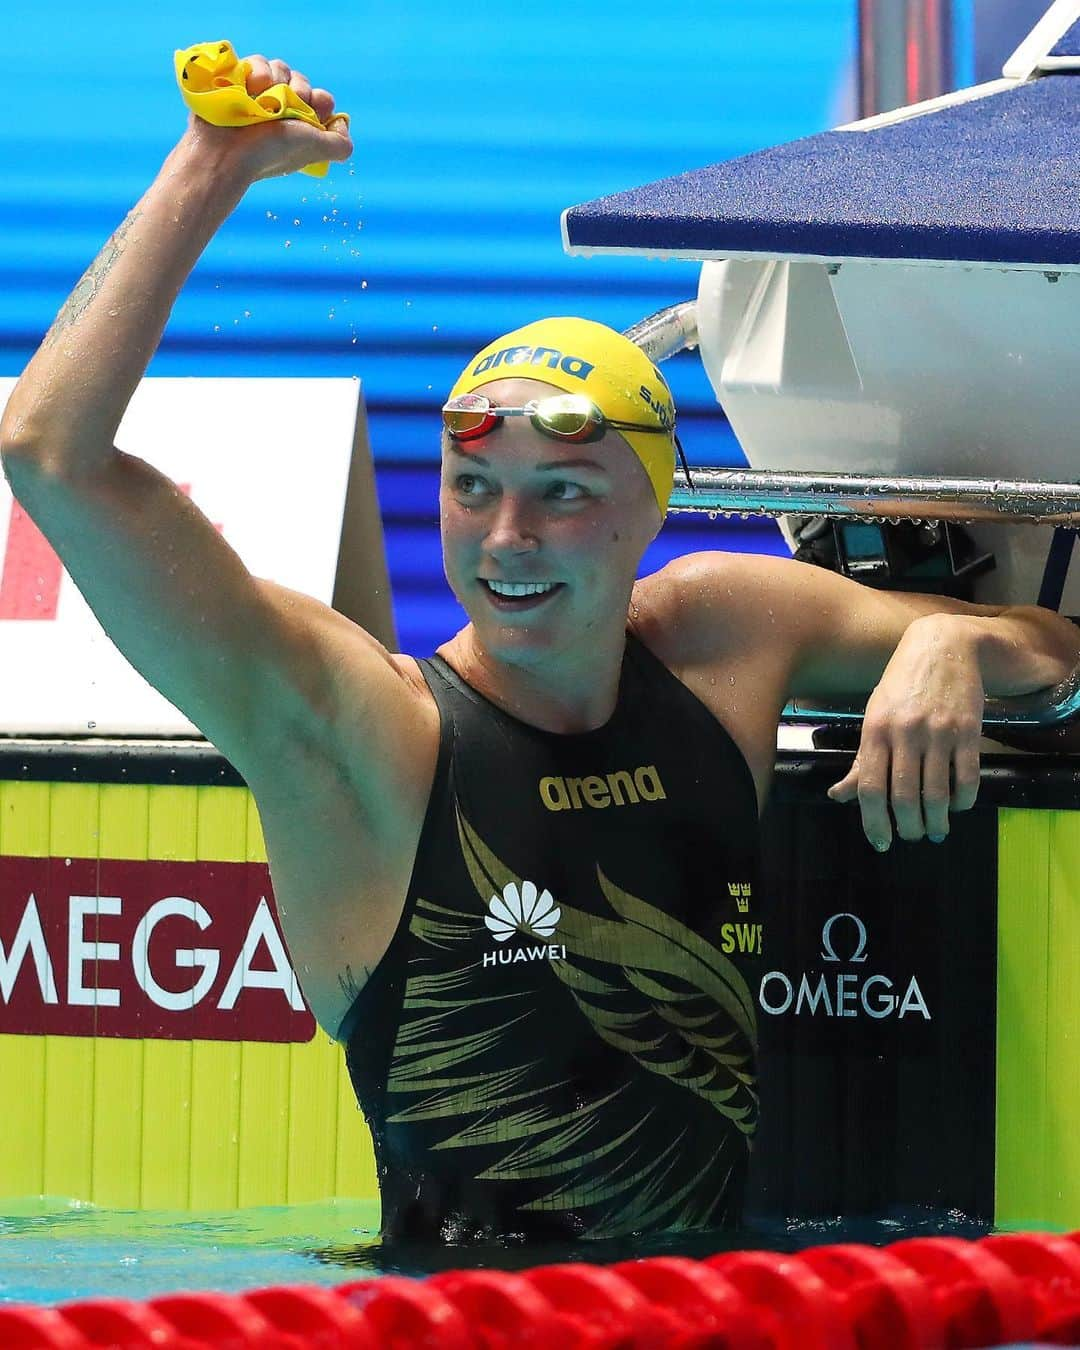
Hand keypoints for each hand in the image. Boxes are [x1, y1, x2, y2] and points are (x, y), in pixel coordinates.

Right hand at [182, 54, 351, 182]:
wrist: (224, 153)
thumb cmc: (268, 153)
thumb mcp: (312, 150)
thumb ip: (338, 144)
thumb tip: (342, 124)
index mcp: (301, 127)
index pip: (322, 99)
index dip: (321, 101)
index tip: (314, 110)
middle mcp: (282, 110)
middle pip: (302, 80)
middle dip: (298, 90)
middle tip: (285, 109)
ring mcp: (260, 95)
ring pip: (281, 68)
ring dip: (276, 81)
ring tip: (262, 99)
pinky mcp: (240, 81)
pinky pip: (257, 61)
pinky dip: (257, 72)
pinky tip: (249, 89)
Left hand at [827, 615, 983, 849]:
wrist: (944, 644)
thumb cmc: (903, 684)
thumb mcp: (875, 715)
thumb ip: (861, 760)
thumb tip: (838, 796)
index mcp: (876, 730)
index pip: (871, 788)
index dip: (874, 822)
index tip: (880, 842)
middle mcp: (906, 733)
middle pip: (906, 797)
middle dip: (909, 827)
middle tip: (912, 836)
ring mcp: (939, 732)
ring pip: (937, 794)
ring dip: (937, 821)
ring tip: (935, 830)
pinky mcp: (969, 730)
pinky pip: (967, 778)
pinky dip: (963, 800)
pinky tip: (958, 806)